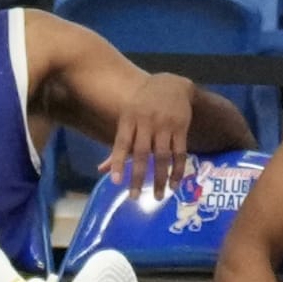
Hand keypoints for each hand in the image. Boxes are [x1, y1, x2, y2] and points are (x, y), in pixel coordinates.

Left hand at [101, 75, 196, 194]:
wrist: (173, 84)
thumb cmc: (144, 105)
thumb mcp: (128, 118)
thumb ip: (118, 146)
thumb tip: (101, 170)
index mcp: (130, 118)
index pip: (121, 142)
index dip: (116, 161)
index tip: (115, 181)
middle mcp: (147, 122)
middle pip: (141, 153)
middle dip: (137, 176)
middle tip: (133, 197)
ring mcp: (165, 125)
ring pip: (162, 156)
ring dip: (160, 178)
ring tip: (157, 196)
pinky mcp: (181, 128)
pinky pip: (179, 153)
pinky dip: (177, 170)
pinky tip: (174, 184)